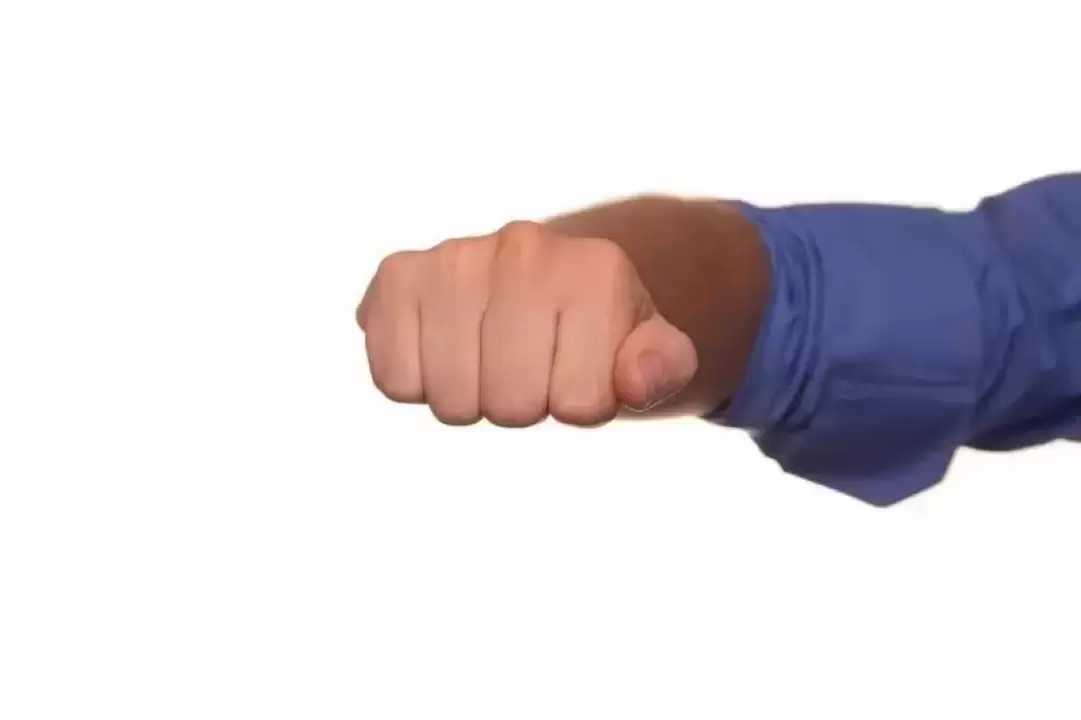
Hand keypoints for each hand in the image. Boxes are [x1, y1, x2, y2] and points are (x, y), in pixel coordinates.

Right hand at [357, 220, 697, 426]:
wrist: (537, 277)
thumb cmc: (595, 329)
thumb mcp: (649, 348)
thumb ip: (662, 365)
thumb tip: (634, 381)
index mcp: (596, 270)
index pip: (580, 404)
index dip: (580, 406)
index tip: (580, 371)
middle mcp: (525, 248)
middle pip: (510, 405)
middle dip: (523, 407)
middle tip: (529, 369)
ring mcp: (457, 258)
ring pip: (451, 399)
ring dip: (470, 400)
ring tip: (488, 360)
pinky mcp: (399, 276)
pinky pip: (395, 379)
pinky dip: (417, 384)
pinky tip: (442, 351)